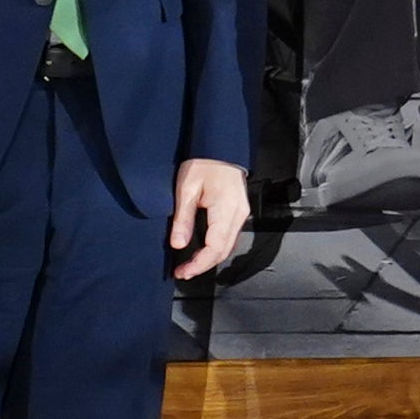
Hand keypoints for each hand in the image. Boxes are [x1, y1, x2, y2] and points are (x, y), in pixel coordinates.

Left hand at [169, 159, 250, 280]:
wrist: (220, 146)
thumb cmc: (203, 162)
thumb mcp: (186, 189)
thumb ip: (183, 219)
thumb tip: (178, 245)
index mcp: (227, 210)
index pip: (215, 248)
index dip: (199, 264)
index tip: (182, 272)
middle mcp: (238, 215)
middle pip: (224, 251)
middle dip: (204, 266)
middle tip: (183, 272)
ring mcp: (241, 213)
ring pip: (228, 245)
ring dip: (210, 258)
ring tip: (190, 265)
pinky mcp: (238, 211)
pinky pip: (229, 236)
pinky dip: (216, 248)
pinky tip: (202, 250)